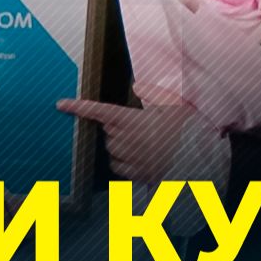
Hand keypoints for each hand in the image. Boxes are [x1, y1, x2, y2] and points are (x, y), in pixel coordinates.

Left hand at [59, 85, 205, 182]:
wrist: (200, 157)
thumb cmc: (186, 128)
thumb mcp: (172, 103)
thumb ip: (153, 93)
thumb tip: (138, 86)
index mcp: (131, 119)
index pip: (98, 111)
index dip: (78, 107)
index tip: (61, 104)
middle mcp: (126, 140)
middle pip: (107, 132)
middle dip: (117, 129)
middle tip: (139, 127)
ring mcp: (130, 159)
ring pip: (112, 150)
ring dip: (121, 146)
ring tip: (145, 143)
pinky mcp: (136, 175)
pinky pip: (119, 167)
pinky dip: (125, 162)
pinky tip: (142, 157)